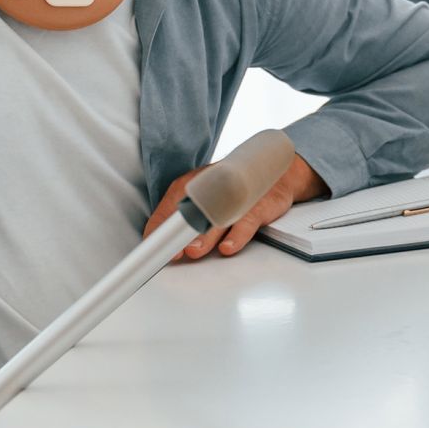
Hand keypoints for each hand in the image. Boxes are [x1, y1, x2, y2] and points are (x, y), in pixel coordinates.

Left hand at [142, 154, 329, 262]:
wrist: (277, 174)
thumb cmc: (234, 189)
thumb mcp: (205, 197)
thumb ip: (185, 219)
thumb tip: (163, 243)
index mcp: (192, 186)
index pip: (167, 209)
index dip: (158, 230)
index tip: (151, 250)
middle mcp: (211, 189)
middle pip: (190, 214)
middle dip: (178, 234)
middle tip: (169, 253)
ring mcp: (235, 197)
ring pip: (216, 219)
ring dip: (204, 237)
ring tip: (193, 251)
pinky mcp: (257, 206)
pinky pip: (245, 222)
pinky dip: (236, 236)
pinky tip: (227, 248)